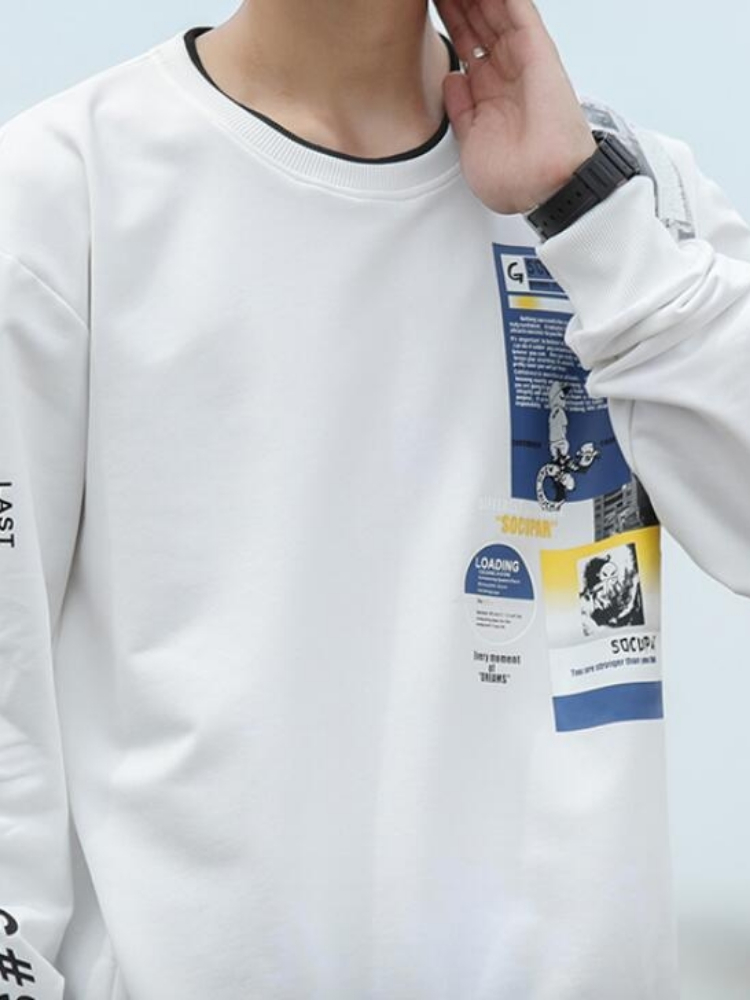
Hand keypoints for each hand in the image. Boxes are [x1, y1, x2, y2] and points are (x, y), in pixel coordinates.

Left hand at [434, 0, 596, 214]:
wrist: (543, 188)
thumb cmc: (515, 178)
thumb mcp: (472, 142)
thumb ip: (460, 109)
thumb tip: (450, 77)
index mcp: (490, 92)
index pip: (466, 43)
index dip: (447, 19)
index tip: (425, 5)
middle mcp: (506, 72)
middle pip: (478, 19)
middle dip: (456, 0)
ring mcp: (521, 60)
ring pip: (494, 8)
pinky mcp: (537, 52)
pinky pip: (519, 9)